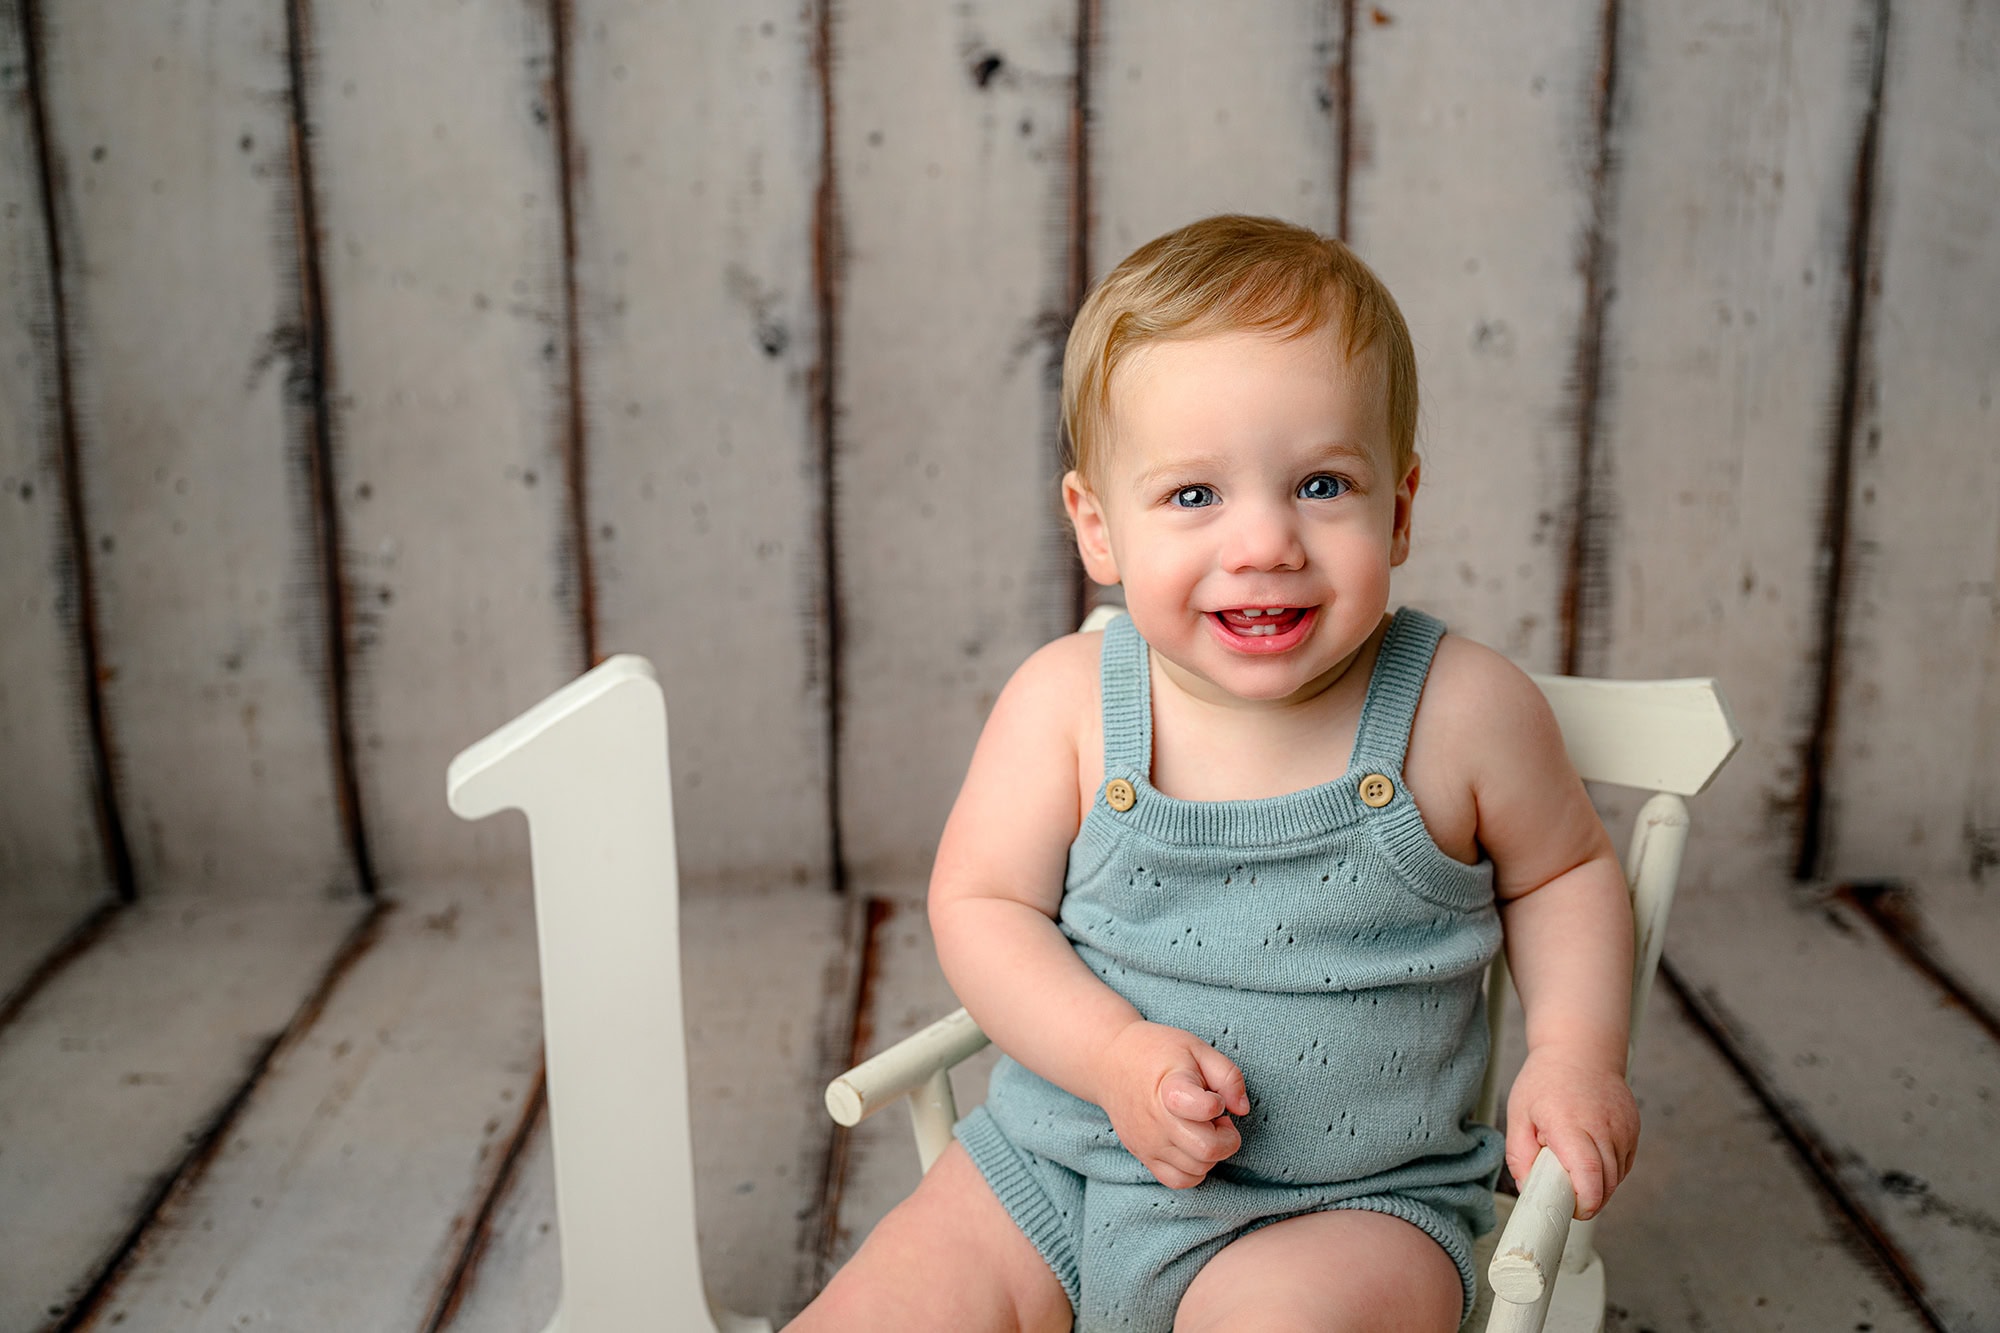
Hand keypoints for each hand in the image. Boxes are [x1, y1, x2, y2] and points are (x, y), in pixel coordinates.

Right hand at [1093, 1021, 1250, 1188]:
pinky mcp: (1144, 1156)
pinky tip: (1192, 1146)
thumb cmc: (1158, 1052)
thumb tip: (1242, 1109)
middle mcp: (1157, 1120)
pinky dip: (1195, 1170)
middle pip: (1207, 1150)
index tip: (1212, 1096)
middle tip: (1217, 1119)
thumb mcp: (1197, 1048)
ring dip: (1211, 1153)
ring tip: (1200, 1128)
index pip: (1207, 1109)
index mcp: (1171, 1088)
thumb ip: (1228, 1075)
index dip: (1219, 1103)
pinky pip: (1179, 1181)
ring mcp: (1148, 1142)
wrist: (1110, 1061)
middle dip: (1226, 1138)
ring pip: (1198, 1169)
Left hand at [1504, 1047, 1638, 1219]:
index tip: (1570, 1209)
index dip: (1584, 1202)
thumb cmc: (1546, 1080)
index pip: (1588, 1175)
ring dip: (1598, 1186)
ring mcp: (1623, 1128)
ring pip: (1617, 1177)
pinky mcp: (1634, 1129)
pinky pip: (1624, 1165)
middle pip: (1606, 1184)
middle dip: (1587, 1199)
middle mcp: (1602, 1127)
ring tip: (1574, 1168)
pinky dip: (1610, 1172)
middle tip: (1565, 1192)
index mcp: (1569, 1124)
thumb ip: (1519, 1154)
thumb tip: (1528, 1187)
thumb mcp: (1519, 1113)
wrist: (1580, 1050)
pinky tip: (1591, 1158)